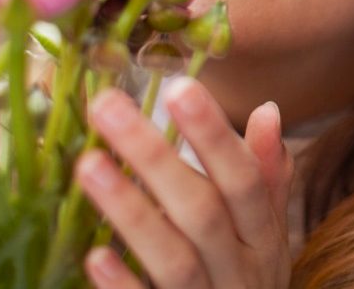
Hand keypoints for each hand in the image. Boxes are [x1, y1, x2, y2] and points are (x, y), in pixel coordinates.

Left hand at [76, 78, 293, 287]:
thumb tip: (267, 109)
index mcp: (263, 237)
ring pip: (175, 260)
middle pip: (203, 211)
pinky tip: (93, 257)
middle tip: (107, 106)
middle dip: (155, 156)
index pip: (243, 178)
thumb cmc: (248, 284)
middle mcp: (242, 271)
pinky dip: (125, 286)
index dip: (213, 134)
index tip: (178, 84)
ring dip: (132, 212)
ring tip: (86, 165)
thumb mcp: (266, 234)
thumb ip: (265, 176)